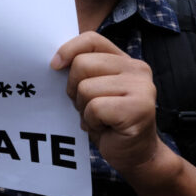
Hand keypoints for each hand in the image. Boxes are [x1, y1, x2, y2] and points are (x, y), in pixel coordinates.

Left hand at [51, 31, 159, 174]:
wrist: (135, 155)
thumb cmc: (109, 122)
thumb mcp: (94, 90)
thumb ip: (83, 71)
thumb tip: (55, 60)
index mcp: (124, 60)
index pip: (91, 39)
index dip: (68, 49)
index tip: (55, 66)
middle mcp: (137, 69)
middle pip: (82, 64)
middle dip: (74, 89)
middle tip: (86, 106)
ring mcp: (141, 87)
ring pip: (86, 88)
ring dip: (84, 108)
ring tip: (98, 118)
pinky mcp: (139, 108)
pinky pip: (95, 108)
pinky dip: (92, 121)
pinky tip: (105, 128)